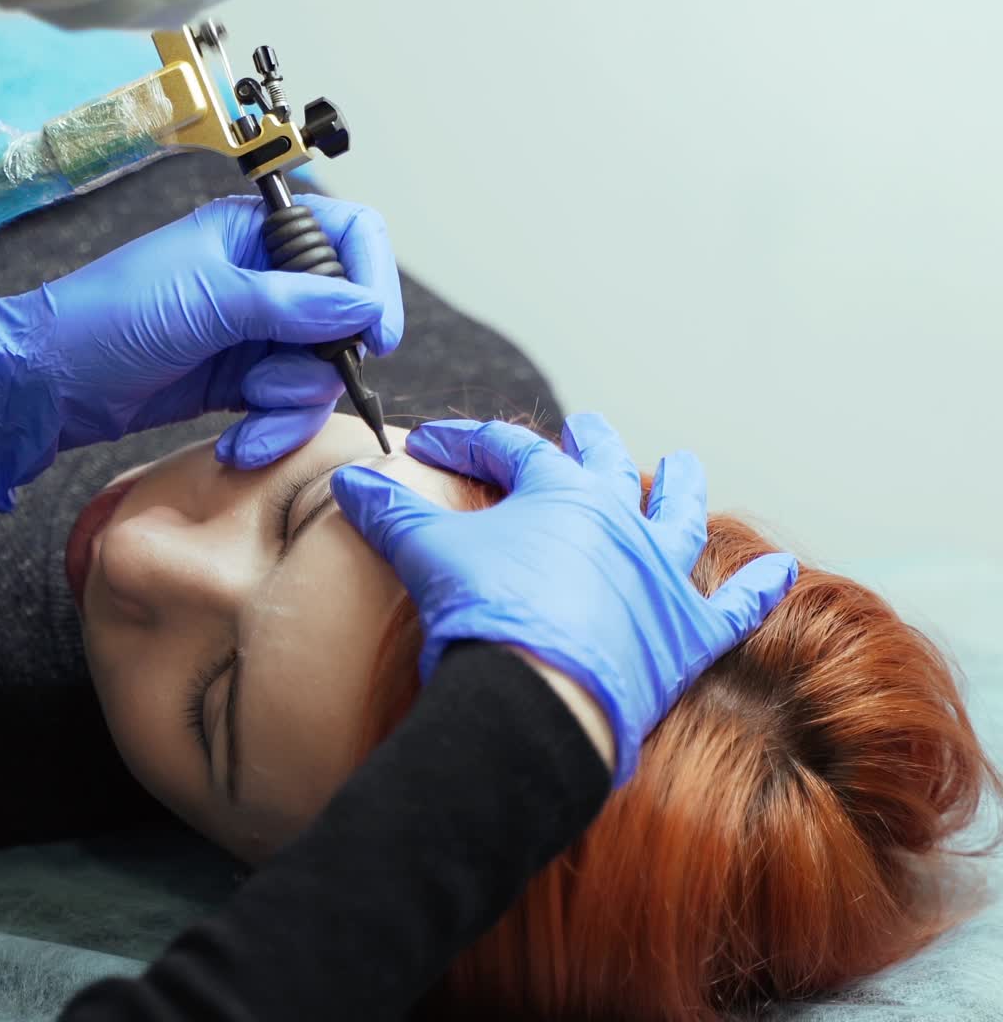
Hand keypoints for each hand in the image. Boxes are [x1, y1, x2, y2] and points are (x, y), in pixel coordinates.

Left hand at [0, 194, 401, 508]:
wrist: (47, 386)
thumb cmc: (105, 320)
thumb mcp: (205, 302)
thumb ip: (292, 303)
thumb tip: (364, 307)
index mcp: (254, 234)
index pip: (350, 235)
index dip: (374, 280)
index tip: (374, 335)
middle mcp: (265, 280)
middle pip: (345, 318)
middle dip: (319, 366)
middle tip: (275, 388)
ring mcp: (257, 334)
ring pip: (320, 373)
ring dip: (289, 409)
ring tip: (245, 420)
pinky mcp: (244, 382)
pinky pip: (289, 408)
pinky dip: (272, 431)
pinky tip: (236, 443)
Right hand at [331, 414, 797, 786]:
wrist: (537, 700)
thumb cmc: (484, 616)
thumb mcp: (427, 554)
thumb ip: (389, 513)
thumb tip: (347, 480)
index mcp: (559, 493)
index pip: (508, 448)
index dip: (466, 441)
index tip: (433, 444)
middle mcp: (619, 521)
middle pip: (606, 466)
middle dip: (590, 442)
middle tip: (585, 426)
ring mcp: (659, 577)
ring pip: (680, 518)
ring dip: (683, 488)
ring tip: (686, 464)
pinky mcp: (687, 637)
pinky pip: (734, 607)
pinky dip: (757, 589)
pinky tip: (780, 570)